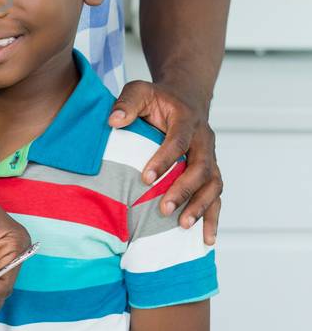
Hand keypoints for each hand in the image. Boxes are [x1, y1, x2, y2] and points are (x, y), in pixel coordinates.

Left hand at [108, 79, 221, 241]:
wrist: (186, 98)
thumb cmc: (158, 99)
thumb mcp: (140, 90)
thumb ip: (127, 103)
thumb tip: (113, 121)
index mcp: (186, 119)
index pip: (179, 140)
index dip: (165, 159)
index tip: (146, 178)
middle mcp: (204, 139)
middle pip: (201, 167)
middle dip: (184, 190)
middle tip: (164, 209)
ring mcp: (210, 157)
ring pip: (213, 184)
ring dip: (200, 206)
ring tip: (182, 225)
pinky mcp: (211, 172)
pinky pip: (216, 196)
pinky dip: (212, 218)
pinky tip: (205, 240)